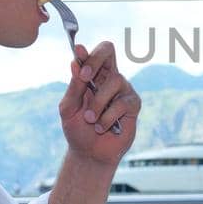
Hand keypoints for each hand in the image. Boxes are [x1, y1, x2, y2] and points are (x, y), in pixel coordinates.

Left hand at [60, 40, 138, 160]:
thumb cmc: (78, 128)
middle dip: (95, 61)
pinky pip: (122, 103)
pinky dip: (107, 117)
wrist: (89, 153)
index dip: (88, 50)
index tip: (77, 54)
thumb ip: (74, 87)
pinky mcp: (133, 105)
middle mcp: (108, 78)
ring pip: (114, 81)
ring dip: (98, 103)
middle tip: (85, 78)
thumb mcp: (69, 108)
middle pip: (108, 50)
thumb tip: (75, 63)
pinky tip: (101, 127)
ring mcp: (123, 90)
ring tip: (90, 119)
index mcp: (92, 75)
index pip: (93, 52)